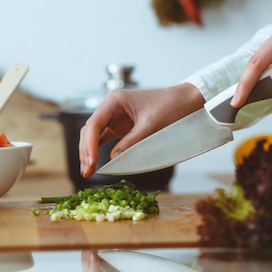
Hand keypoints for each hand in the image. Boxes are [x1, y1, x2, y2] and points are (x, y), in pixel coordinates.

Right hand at [78, 84, 204, 176]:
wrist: (185, 101)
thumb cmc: (170, 106)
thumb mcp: (150, 126)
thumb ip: (131, 142)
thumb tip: (112, 159)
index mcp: (115, 100)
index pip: (94, 124)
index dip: (89, 145)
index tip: (91, 162)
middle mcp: (111, 107)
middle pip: (90, 130)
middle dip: (86, 151)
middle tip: (87, 171)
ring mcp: (114, 117)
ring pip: (93, 136)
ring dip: (89, 152)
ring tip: (87, 170)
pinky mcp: (120, 127)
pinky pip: (104, 139)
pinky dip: (98, 151)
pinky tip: (95, 163)